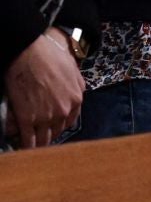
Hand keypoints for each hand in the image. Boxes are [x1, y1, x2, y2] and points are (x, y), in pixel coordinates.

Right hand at [4, 31, 84, 148]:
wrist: (30, 55)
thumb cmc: (51, 57)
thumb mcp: (73, 71)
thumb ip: (76, 86)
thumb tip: (74, 93)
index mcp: (76, 99)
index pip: (70, 121)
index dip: (60, 126)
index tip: (54, 128)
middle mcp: (63, 111)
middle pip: (57, 131)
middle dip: (49, 134)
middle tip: (41, 136)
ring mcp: (45, 117)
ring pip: (43, 138)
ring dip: (38, 143)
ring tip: (32, 146)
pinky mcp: (27, 119)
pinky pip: (28, 139)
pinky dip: (25, 145)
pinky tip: (23, 147)